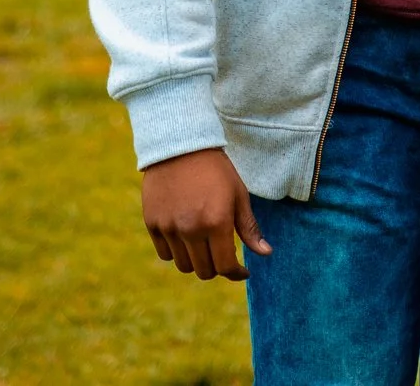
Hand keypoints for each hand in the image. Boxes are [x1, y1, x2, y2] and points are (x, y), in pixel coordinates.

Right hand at [141, 147, 270, 280]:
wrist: (180, 146)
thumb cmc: (216, 170)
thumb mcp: (239, 195)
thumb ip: (250, 228)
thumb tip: (266, 253)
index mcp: (217, 222)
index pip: (225, 266)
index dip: (236, 273)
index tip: (242, 271)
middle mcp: (191, 229)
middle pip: (204, 271)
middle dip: (217, 268)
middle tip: (222, 254)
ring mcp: (169, 228)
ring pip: (184, 265)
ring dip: (196, 261)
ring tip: (203, 244)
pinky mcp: (152, 223)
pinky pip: (164, 254)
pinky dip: (176, 252)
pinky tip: (185, 237)